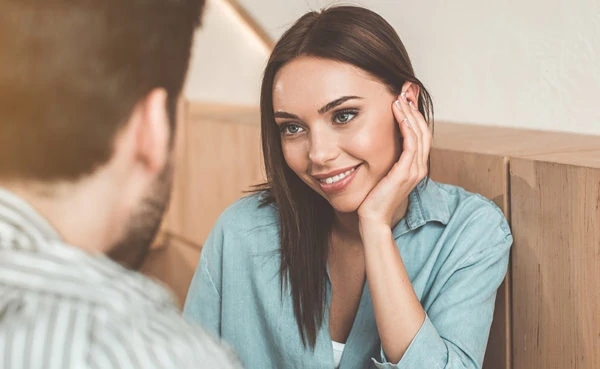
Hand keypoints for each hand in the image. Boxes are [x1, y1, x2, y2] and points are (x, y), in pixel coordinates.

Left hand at [357, 90, 431, 230]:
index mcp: (415, 166)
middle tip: (405, 89)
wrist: (372, 218)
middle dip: (415, 108)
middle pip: (423, 129)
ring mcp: (415, 170)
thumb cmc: (373, 197)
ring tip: (400, 97)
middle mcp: (419, 167)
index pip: (420, 134)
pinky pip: (411, 144)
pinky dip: (406, 126)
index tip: (404, 97)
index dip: (414, 114)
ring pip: (419, 133)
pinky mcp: (406, 172)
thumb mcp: (382, 173)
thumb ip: (386, 158)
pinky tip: (398, 113)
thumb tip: (376, 141)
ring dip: (410, 113)